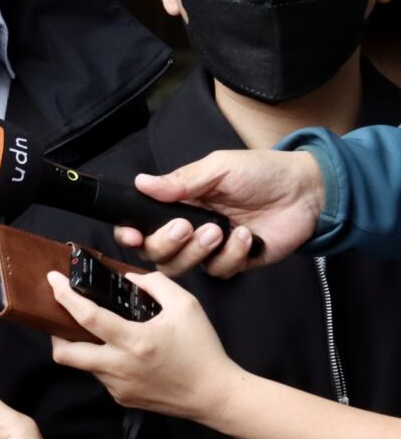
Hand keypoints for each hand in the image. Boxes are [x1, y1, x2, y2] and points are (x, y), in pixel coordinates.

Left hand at [47, 270, 243, 423]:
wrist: (216, 396)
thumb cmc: (203, 349)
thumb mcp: (186, 306)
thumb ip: (155, 284)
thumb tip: (128, 278)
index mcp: (135, 341)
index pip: (87, 317)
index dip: (64, 296)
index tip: (53, 280)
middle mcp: (120, 367)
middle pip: (64, 353)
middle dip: (54, 333)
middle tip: (61, 316)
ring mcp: (118, 387)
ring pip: (82, 364)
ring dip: (81, 346)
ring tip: (94, 330)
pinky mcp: (123, 398)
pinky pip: (100, 376)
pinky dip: (101, 360)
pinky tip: (119, 351)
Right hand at [111, 149, 322, 277]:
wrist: (307, 190)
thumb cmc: (262, 172)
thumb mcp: (218, 167)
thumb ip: (180, 181)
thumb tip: (141, 183)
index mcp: (178, 203)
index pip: (142, 225)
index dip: (131, 234)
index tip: (132, 235)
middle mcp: (189, 227)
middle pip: (156, 252)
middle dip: (165, 243)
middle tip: (186, 226)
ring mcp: (211, 248)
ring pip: (183, 267)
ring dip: (197, 252)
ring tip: (219, 230)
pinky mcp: (235, 262)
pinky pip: (219, 271)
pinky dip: (231, 256)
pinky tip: (246, 236)